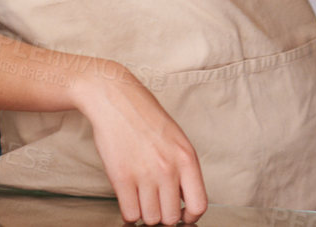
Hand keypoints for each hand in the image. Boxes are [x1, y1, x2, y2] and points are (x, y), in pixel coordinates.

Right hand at [71, 64, 205, 223]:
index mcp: (187, 158)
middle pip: (171, 218)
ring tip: (142, 200)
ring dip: (145, 214)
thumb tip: (184, 200)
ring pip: (150, 219)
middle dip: (163, 215)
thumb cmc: (147, 118)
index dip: (190, 217)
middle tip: (157, 205)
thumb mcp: (177, 140)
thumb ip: (183, 169)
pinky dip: (129, 214)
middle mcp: (168, 168)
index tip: (182, 216)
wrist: (117, 100)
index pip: (199, 205)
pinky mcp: (121, 178)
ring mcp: (145, 175)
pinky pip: (130, 214)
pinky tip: (130, 202)